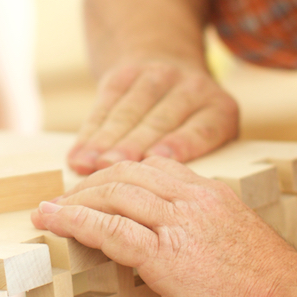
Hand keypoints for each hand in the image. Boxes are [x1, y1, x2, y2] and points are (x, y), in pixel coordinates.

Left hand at [31, 157, 296, 296]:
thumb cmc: (272, 294)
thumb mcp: (234, 248)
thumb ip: (203, 239)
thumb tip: (181, 256)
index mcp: (211, 195)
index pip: (154, 168)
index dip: (119, 173)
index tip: (97, 184)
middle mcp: (193, 200)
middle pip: (126, 173)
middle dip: (89, 184)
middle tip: (63, 200)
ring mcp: (178, 224)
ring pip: (112, 194)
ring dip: (74, 201)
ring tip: (48, 212)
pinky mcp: (165, 255)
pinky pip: (109, 229)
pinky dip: (74, 222)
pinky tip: (52, 223)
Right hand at [67, 59, 239, 174]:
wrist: (177, 75)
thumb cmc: (196, 134)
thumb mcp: (218, 145)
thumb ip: (201, 176)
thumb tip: (191, 222)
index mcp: (219, 110)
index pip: (202, 129)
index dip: (180, 143)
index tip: (156, 157)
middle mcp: (191, 88)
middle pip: (158, 121)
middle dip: (130, 146)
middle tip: (110, 170)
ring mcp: (156, 76)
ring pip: (127, 112)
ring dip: (103, 141)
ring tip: (85, 167)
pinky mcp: (125, 75)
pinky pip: (105, 106)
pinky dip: (89, 133)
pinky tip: (76, 157)